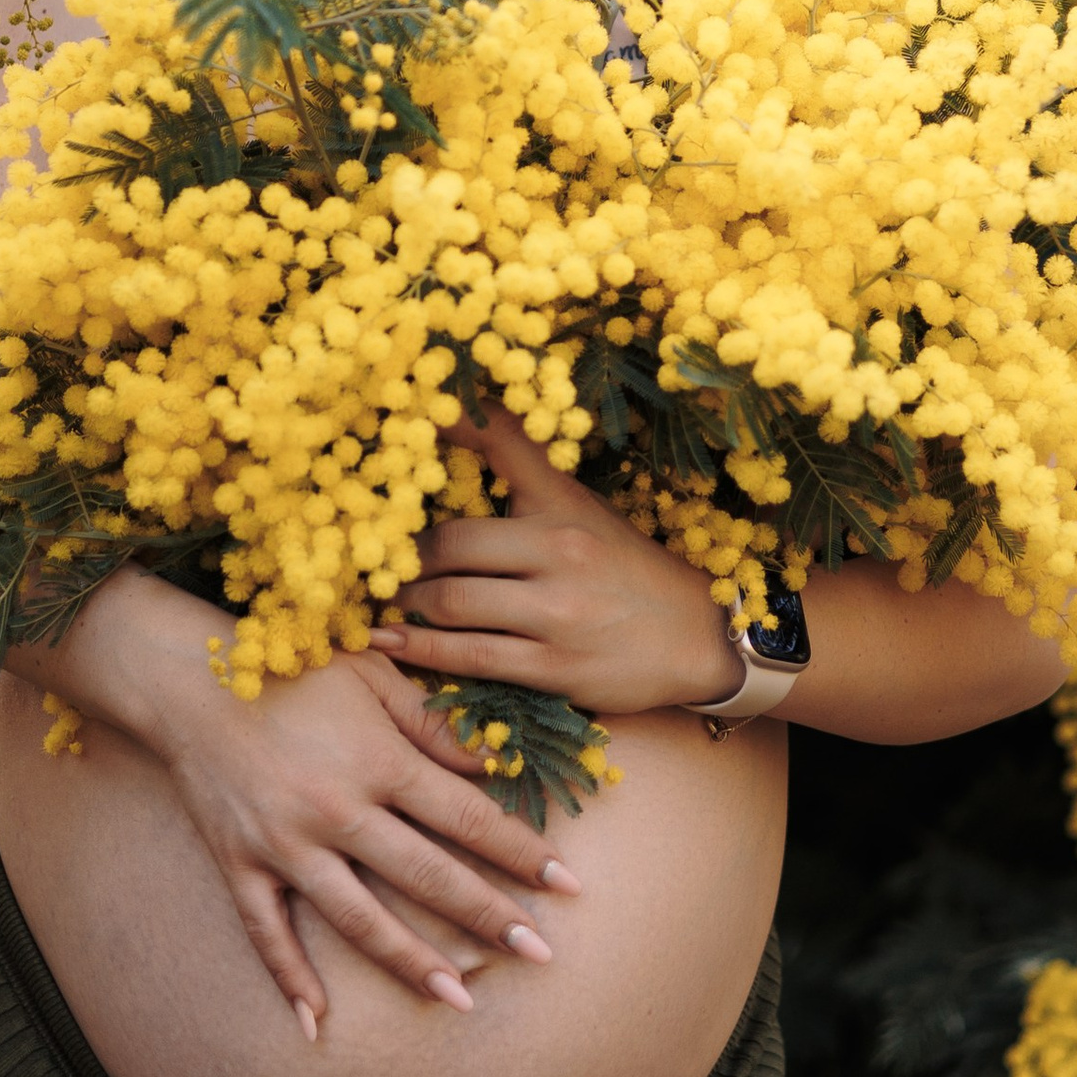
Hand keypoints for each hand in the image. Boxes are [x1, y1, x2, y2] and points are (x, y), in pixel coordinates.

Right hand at [148, 632, 582, 1041]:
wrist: (187, 675)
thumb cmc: (294, 667)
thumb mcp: (372, 677)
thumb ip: (434, 725)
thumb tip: (494, 766)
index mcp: (377, 760)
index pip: (467, 818)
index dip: (522, 853)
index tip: (569, 886)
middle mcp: (336, 809)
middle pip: (428, 876)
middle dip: (490, 918)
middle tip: (542, 955)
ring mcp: (285, 843)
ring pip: (359, 918)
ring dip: (412, 963)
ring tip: (460, 1000)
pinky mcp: (240, 863)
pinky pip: (266, 932)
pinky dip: (289, 979)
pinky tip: (317, 1024)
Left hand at [369, 404, 746, 719]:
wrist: (698, 638)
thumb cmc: (628, 570)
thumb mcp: (583, 510)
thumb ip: (526, 480)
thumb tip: (458, 431)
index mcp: (565, 504)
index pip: (501, 442)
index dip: (447, 421)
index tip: (398, 410)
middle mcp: (559, 550)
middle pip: (451, 541)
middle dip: (403, 554)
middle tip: (377, 560)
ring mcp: (557, 612)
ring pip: (451, 601)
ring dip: (406, 604)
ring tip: (387, 604)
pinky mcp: (554, 666)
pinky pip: (469, 657)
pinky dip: (419, 650)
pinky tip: (389, 644)